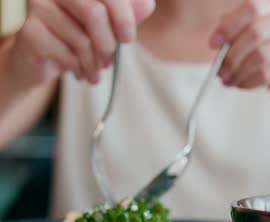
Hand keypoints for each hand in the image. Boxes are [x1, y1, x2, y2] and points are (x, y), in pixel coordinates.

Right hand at [9, 0, 154, 86]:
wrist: (42, 60)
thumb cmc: (79, 38)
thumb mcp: (108, 26)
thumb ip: (128, 13)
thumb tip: (148, 5)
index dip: (123, 17)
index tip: (128, 40)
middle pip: (94, 12)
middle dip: (108, 43)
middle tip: (110, 61)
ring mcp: (37, 7)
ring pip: (81, 38)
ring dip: (94, 63)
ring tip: (96, 73)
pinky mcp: (28, 31)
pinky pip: (65, 53)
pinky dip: (79, 69)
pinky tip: (81, 74)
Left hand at [211, 0, 269, 116]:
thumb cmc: (268, 55)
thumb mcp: (248, 38)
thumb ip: (232, 33)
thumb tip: (217, 42)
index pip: (252, 8)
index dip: (229, 26)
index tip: (213, 44)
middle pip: (256, 32)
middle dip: (232, 54)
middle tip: (220, 70)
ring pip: (260, 56)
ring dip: (238, 71)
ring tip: (229, 80)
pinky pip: (266, 75)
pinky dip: (248, 82)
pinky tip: (242, 84)